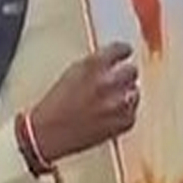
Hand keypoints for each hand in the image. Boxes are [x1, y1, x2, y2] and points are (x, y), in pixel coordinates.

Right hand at [31, 43, 139, 163]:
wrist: (47, 134)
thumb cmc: (55, 106)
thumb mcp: (72, 73)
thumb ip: (94, 64)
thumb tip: (112, 60)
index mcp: (93, 66)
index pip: (120, 49)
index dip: (123, 51)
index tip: (125, 52)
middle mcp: (107, 82)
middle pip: (132, 71)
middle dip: (125, 75)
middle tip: (118, 80)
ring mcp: (117, 104)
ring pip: (134, 92)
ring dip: (125, 94)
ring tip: (110, 101)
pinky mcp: (122, 123)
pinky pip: (132, 113)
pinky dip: (123, 114)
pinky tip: (109, 115)